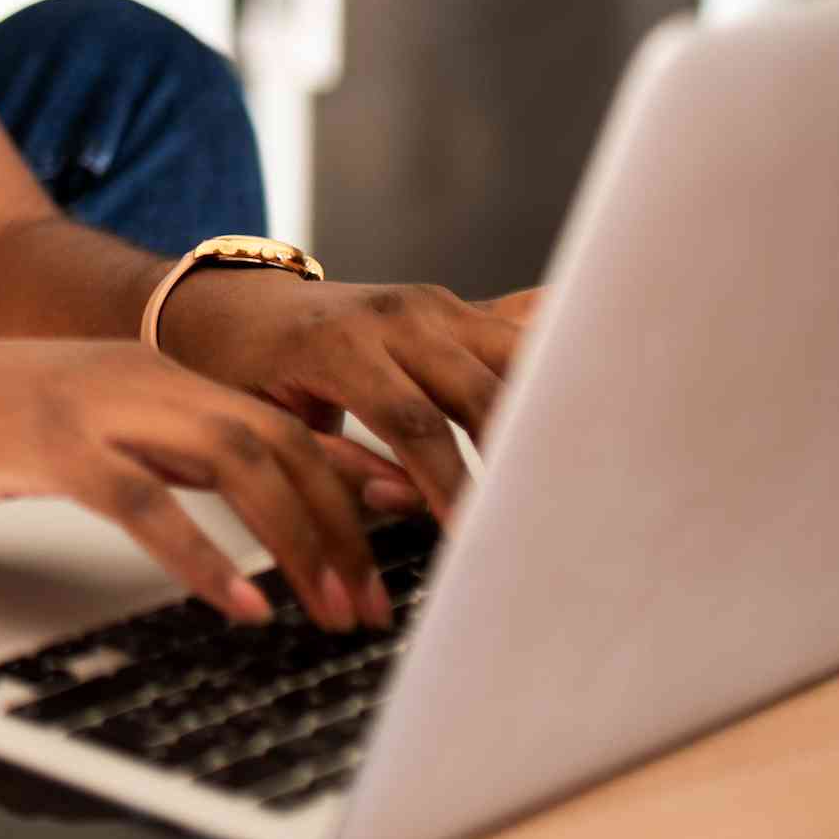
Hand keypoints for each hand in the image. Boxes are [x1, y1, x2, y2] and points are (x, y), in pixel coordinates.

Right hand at [0, 341, 405, 629]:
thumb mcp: (82, 438)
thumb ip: (159, 458)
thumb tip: (241, 512)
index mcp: (155, 376)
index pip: (282, 423)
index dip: (354, 476)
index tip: (411, 531)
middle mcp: (140, 378)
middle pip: (278, 444)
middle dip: (343, 527)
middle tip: (378, 604)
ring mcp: (94, 405)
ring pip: (233, 462)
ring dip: (297, 542)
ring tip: (334, 610)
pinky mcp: (45, 442)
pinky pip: (143, 501)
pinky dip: (201, 557)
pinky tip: (238, 605)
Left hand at [154, 271, 538, 525]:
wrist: (232, 303)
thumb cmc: (241, 372)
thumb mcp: (266, 420)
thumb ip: (331, 461)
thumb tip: (389, 500)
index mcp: (340, 345)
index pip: (415, 424)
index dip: (450, 484)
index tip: (474, 534)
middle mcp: (396, 316)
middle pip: (478, 391)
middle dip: (512, 457)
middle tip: (541, 514)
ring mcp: (433, 304)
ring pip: (512, 359)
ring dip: (542, 416)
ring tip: (574, 473)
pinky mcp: (455, 307)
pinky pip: (517, 334)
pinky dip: (552, 363)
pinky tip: (606, 387)